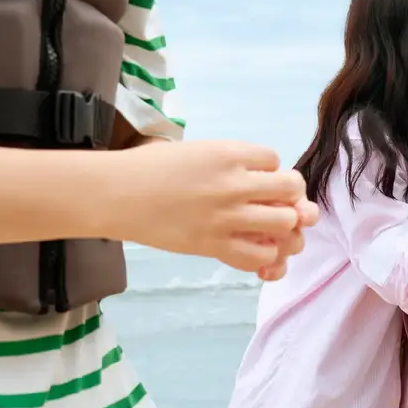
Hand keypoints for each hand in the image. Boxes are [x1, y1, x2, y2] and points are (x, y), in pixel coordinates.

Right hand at [107, 140, 317, 274]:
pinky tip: (256, 250)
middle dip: (291, 197)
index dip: (272, 171)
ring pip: (285, 223)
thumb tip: (261, 179)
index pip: (276, 161)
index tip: (258, 179)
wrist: (116, 193)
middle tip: (276, 204)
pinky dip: (266, 256)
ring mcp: (225, 216)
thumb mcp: (196, 150)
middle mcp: (233, 183)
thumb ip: (230, 162)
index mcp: (228, 153)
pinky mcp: (213, 245)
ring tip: (271, 229)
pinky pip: (259, 256)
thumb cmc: (150, 167)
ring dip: (285, 227)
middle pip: (291, 189)